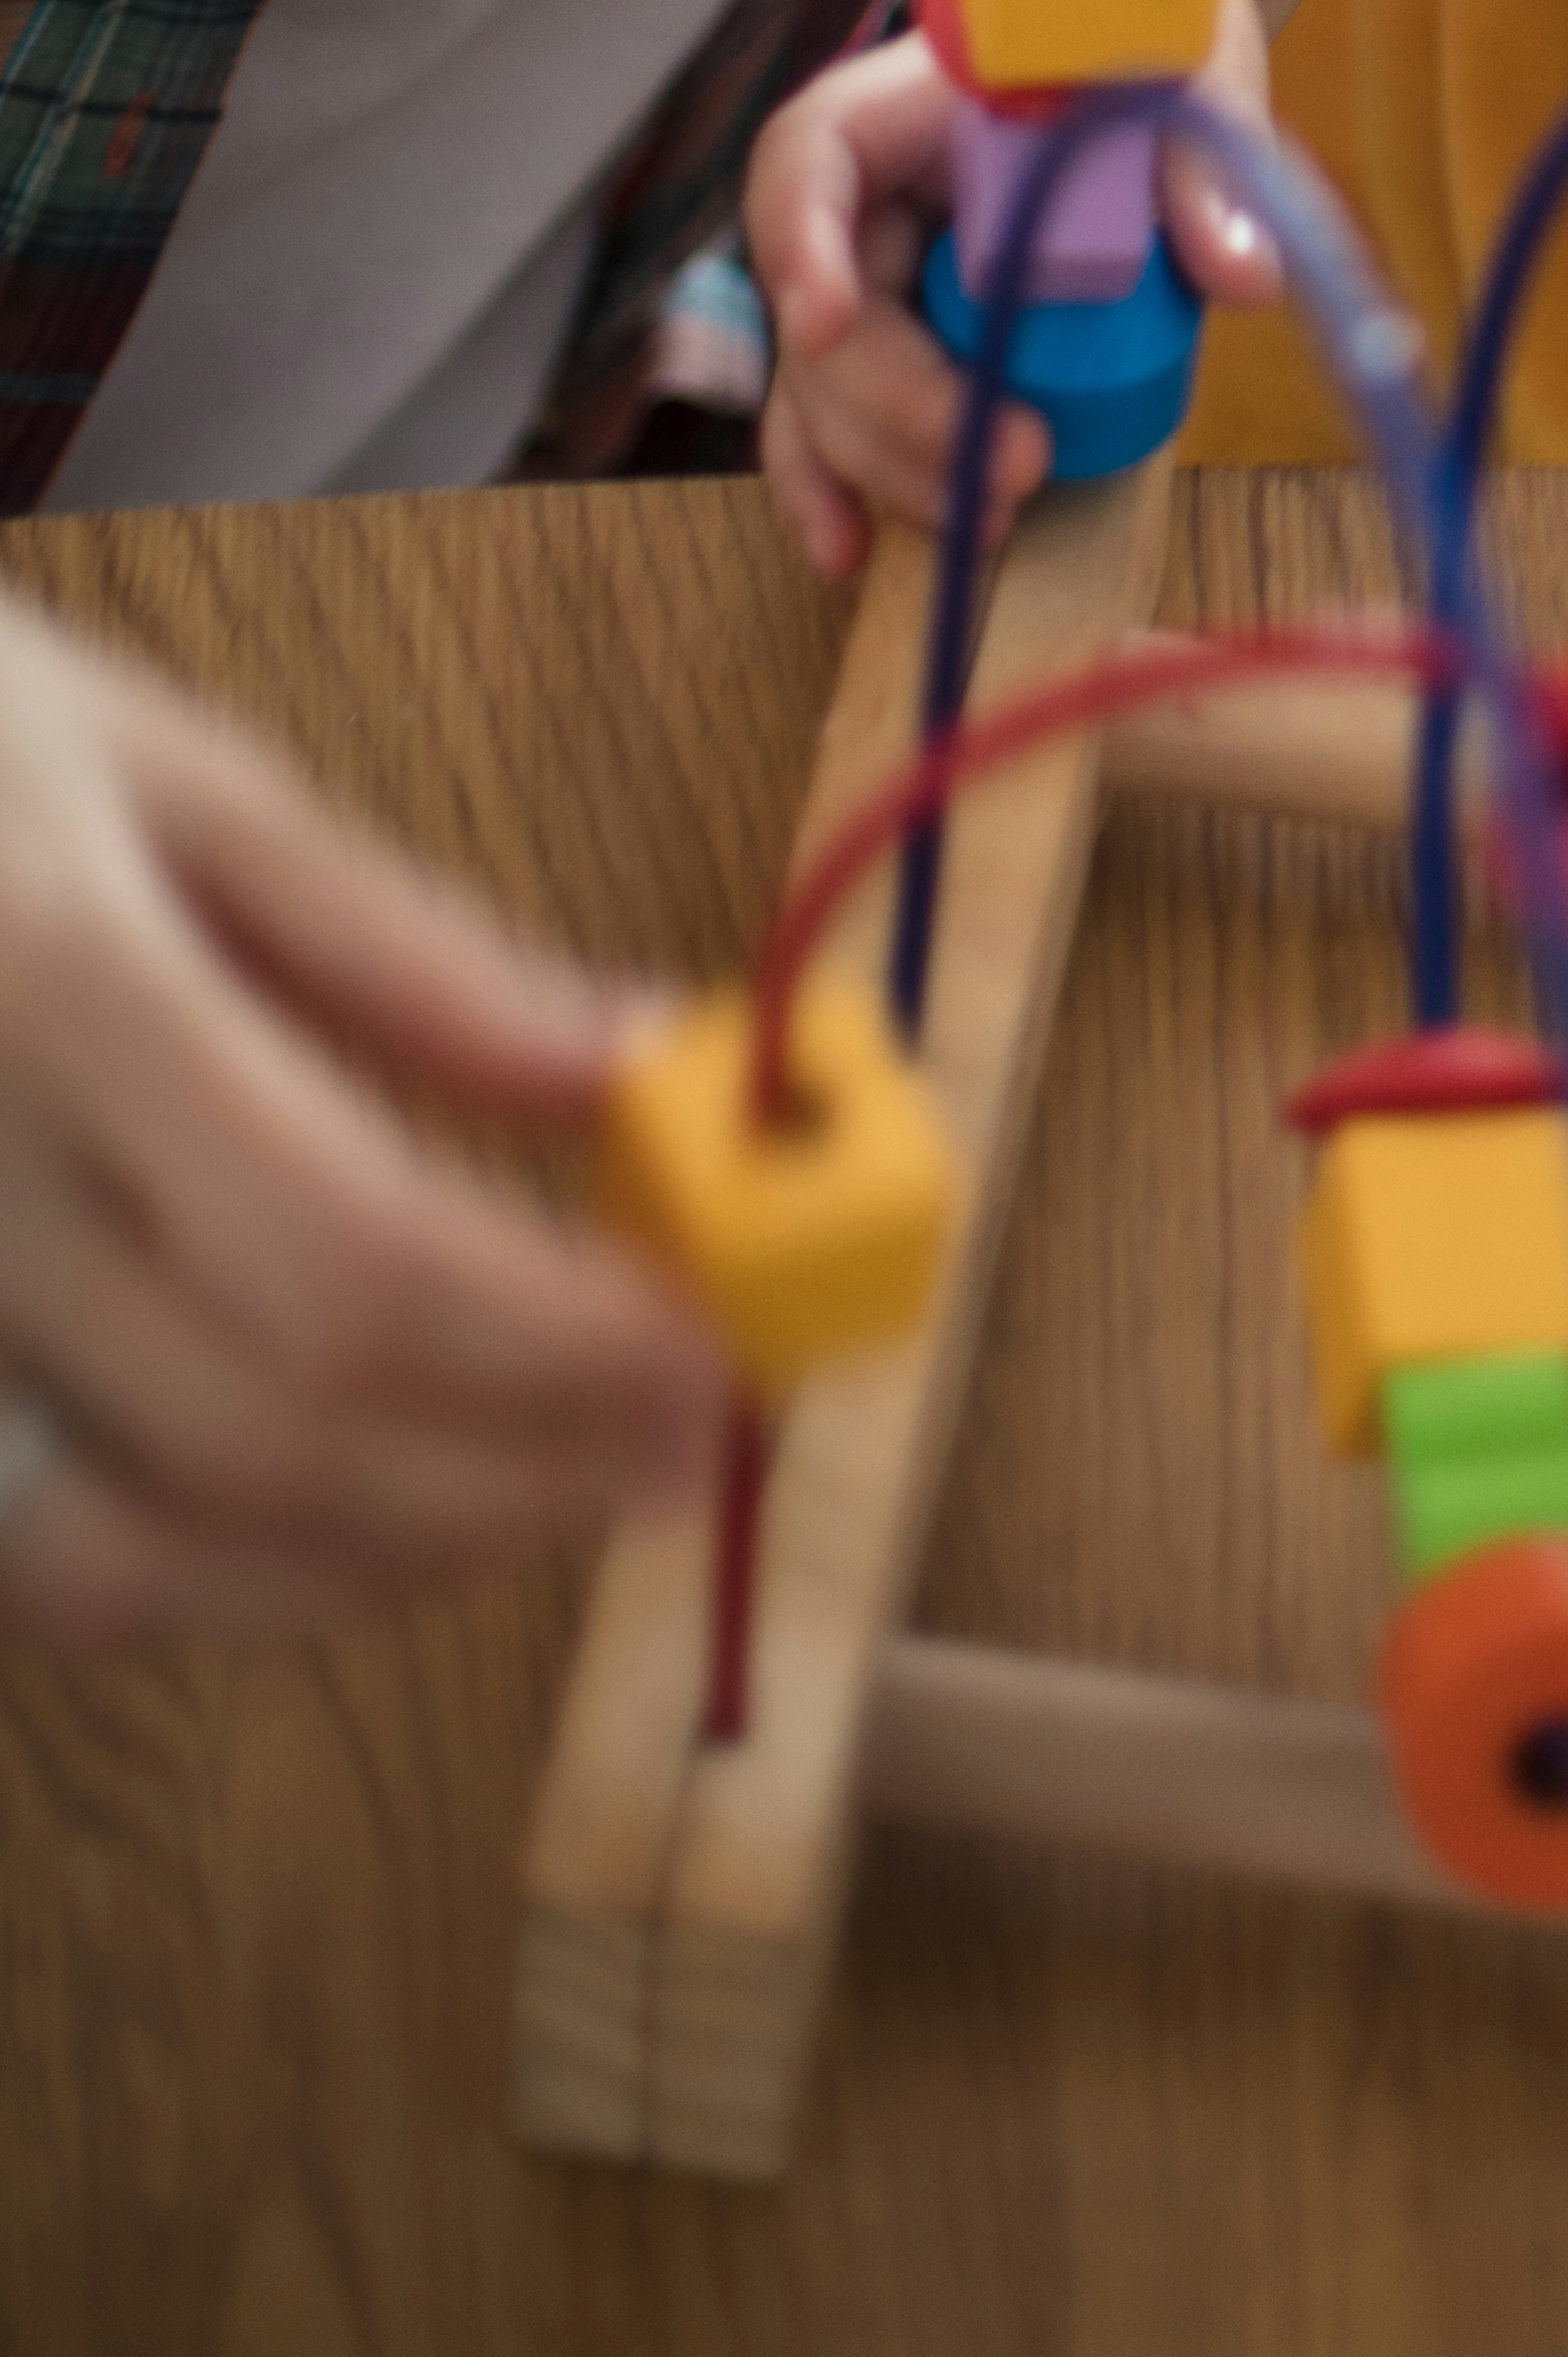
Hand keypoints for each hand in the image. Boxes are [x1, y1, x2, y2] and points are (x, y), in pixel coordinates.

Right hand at [0, 603, 725, 1648]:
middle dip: (514, 1475)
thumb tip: (645, 1062)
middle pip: (272, 1428)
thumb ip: (413, 952)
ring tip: (549, 1499)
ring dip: (383, 1563)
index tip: (710, 1353)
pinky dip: (210, 1582)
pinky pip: (32, 1563)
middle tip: (675, 1450)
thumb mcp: (181, 775)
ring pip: (143, 1551)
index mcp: (67, 991)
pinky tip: (346, 1522)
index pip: (357, 1256)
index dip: (557, 1345)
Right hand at [746, 0, 1277, 578]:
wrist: (1150, 41)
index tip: (830, 321)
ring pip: (829, 384)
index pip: (808, 157)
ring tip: (987, 522)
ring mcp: (878, 271)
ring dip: (888, 464)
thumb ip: (1204, 163)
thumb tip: (1245, 276)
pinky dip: (850, 481)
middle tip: (1014, 467)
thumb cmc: (1148, 34)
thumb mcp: (1188, 71)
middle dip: (900, 404)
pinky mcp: (909, 335)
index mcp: (905, 102)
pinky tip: (853, 551)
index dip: (802, 241)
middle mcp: (865, 194)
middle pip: (828, 309)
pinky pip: (848, 414)